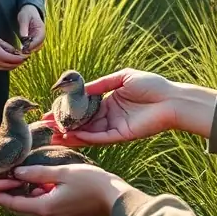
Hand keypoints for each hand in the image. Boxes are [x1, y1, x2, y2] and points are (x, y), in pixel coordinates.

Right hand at [0, 29, 25, 70]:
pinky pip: (1, 68)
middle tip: (25, 58)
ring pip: (7, 68)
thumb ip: (8, 46)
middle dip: (19, 63)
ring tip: (20, 60)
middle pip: (11, 65)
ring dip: (14, 65)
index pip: (13, 59)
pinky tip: (11, 61)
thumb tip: (17, 51)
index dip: (21, 58)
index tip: (27, 56)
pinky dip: (8, 66)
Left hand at [0, 163, 130, 215]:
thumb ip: (38, 173)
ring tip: (12, 180)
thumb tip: (17, 173)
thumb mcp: (63, 173)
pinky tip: (35, 184)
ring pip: (33, 207)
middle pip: (21, 207)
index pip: (14, 204)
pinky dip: (36, 197)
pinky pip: (44, 207)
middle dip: (7, 196)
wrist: (116, 199)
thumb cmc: (92, 183)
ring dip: (23, 195)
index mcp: (45, 208)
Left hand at [17, 5, 45, 52]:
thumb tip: (23, 39)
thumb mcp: (23, 18)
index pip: (38, 40)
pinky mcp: (34, 40)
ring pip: (35, 48)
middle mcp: (42, 35)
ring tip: (19, 51)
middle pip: (38, 46)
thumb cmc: (27, 13)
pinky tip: (20, 49)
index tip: (23, 49)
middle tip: (20, 52)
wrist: (29, 11)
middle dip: (29, 50)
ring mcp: (39, 39)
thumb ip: (23, 28)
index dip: (31, 46)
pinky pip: (32, 47)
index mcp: (41, 29)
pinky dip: (27, 49)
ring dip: (28, 50)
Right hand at [44, 69, 210, 145]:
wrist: (171, 98)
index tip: (51, 111)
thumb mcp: (122, 78)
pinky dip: (87, 137)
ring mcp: (115, 127)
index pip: (84, 109)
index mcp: (109, 102)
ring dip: (71, 134)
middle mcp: (110, 116)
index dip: (68, 111)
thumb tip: (81, 88)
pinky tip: (73, 135)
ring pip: (88, 133)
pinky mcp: (122, 135)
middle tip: (45, 126)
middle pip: (82, 123)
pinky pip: (101, 138)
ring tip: (53, 134)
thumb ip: (100, 84)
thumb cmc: (151, 85)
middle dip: (64, 125)